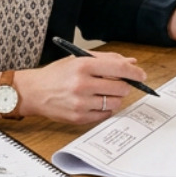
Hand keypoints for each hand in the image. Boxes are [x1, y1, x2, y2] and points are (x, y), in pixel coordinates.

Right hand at [20, 52, 147, 124]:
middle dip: (125, 85)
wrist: (34, 92)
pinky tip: (95, 102)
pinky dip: (105, 108)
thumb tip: (131, 63)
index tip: (141, 75)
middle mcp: (82, 84)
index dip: (135, 73)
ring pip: (115, 102)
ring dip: (115, 98)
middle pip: (121, 88)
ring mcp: (80, 103)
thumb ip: (107, 59)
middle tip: (119, 84)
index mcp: (83, 65)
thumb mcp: (79, 59)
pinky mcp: (78, 117)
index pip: (119, 69)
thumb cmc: (57, 74)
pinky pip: (104, 114)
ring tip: (104, 93)